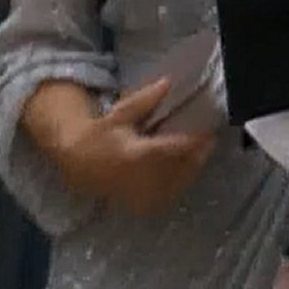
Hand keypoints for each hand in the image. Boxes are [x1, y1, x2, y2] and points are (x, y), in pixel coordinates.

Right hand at [23, 78, 214, 217]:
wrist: (79, 165)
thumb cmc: (100, 136)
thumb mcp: (120, 114)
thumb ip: (145, 100)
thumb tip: (167, 82)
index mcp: (136, 154)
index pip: (174, 149)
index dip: (195, 142)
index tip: (209, 132)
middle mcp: (141, 178)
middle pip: (182, 168)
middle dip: (198, 154)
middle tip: (209, 140)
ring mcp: (143, 195)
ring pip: (179, 183)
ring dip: (192, 167)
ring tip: (201, 151)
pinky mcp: (143, 205)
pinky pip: (171, 194)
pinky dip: (180, 181)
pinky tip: (185, 169)